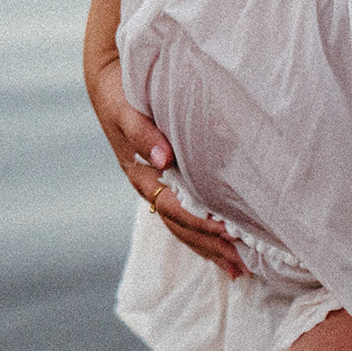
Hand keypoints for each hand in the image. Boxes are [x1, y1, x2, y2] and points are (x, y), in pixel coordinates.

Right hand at [84, 58, 247, 279]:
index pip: (174, 207)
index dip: (199, 222)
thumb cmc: (120, 93)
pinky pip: (186, 216)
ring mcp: (157, 188)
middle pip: (181, 226)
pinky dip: (204, 235)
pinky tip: (224, 248)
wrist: (109, 81)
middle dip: (210, 246)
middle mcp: (150, 187)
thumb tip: (164, 159)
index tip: (227, 234)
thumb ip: (143, 133)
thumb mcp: (126, 110)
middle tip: (242, 265)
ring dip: (209, 248)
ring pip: (184, 227)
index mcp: (141, 174)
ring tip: (238, 269)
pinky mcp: (167, 183)